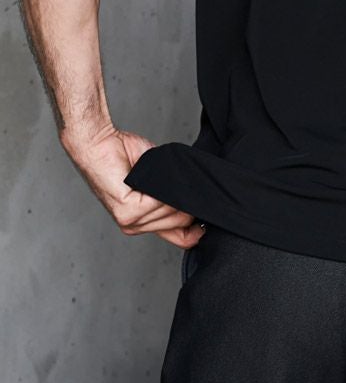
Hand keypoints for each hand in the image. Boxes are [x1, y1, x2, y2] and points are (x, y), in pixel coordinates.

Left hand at [61, 122, 206, 248]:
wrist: (99, 143)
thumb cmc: (125, 156)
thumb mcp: (157, 179)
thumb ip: (175, 195)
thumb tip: (201, 198)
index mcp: (143, 223)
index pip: (182, 239)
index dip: (198, 230)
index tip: (209, 215)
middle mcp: (135, 227)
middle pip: (182, 221)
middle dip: (185, 198)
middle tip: (171, 178)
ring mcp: (130, 221)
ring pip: (172, 210)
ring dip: (171, 188)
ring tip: (155, 173)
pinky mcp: (127, 210)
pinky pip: (160, 201)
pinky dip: (161, 185)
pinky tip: (150, 175)